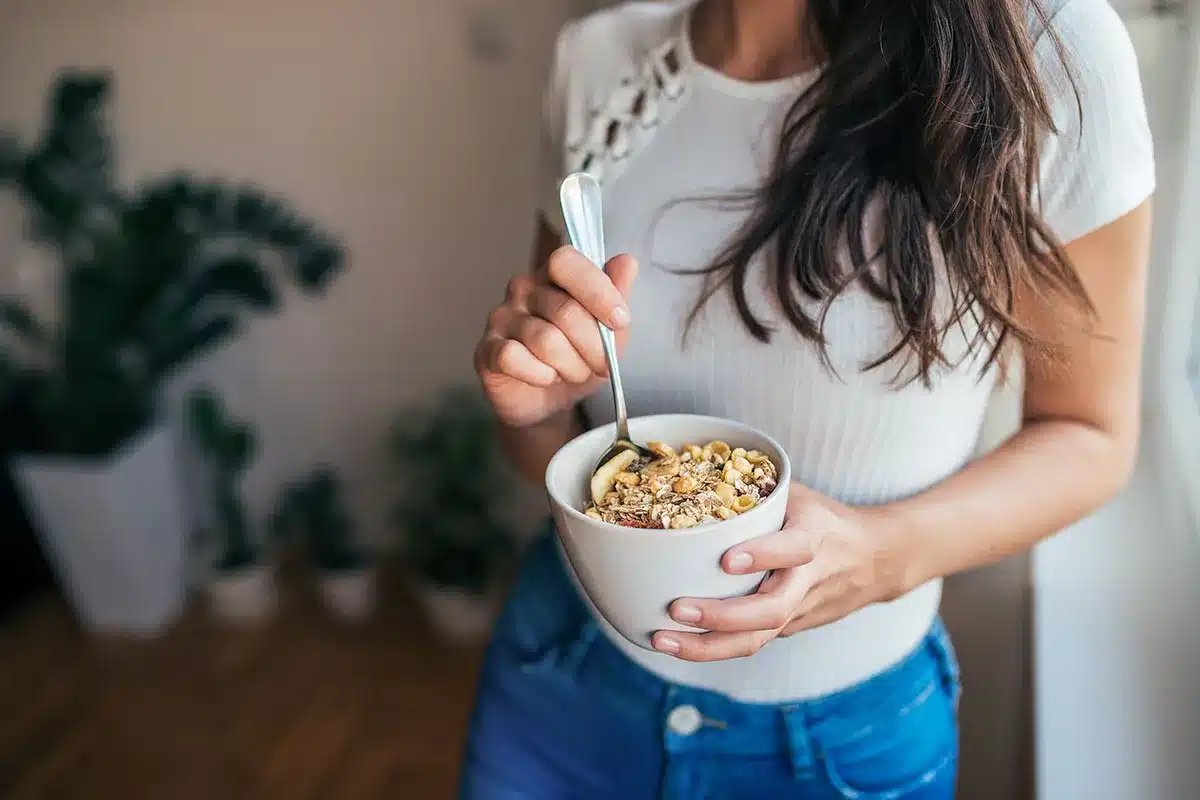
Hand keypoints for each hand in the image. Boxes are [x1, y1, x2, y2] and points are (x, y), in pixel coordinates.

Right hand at [475, 246, 637, 427]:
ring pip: (545, 340)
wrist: (549, 402)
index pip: (566, 262)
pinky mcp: (487, 349)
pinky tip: (546, 378)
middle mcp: (524, 289)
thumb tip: (626, 262)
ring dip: (571, 366)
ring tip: (573, 373)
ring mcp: (502, 318)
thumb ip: (617, 296)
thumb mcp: (609, 332)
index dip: (597, 290)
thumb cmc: (578, 358)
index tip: (620, 320)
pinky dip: (540, 375)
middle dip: (594, 347)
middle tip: (600, 365)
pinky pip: (515, 358)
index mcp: (554, 276)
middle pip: (565, 310)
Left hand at [651, 483, 913, 661]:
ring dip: (707, 646)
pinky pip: (752, 643)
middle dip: (722, 616)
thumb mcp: (800, 495)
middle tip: (678, 609)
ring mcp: (800, 610)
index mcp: (816, 536)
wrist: (878, 560)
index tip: (726, 560)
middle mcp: (810, 579)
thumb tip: (693, 470)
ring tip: (662, 640)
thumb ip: (757, 490)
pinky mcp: (790, 629)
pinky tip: (674, 643)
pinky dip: (712, 648)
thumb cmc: (825, 519)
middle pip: (771, 610)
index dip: (763, 556)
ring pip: (758, 638)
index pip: (794, 549)